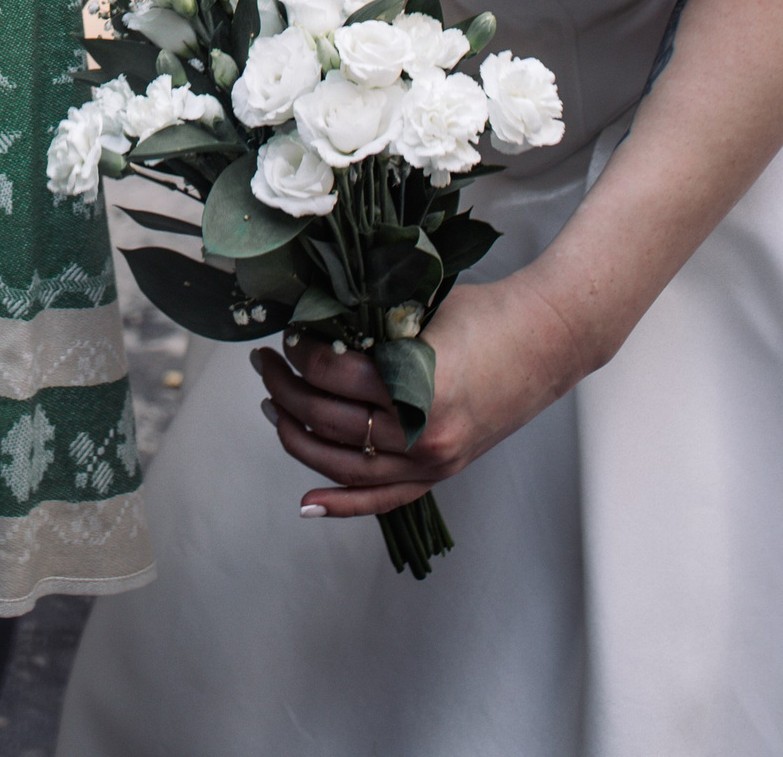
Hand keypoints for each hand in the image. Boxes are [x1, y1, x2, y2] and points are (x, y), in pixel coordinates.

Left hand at [251, 273, 585, 518]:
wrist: (547, 341)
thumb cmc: (486, 312)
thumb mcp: (420, 307)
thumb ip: (370, 325)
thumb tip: (310, 325)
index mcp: (421, 385)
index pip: (336, 377)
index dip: (302, 354)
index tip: (289, 336)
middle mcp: (426, 434)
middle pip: (332, 422)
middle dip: (286, 391)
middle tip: (266, 364)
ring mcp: (434, 461)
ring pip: (345, 465)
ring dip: (298, 436)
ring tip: (273, 405)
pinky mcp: (441, 473)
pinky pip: (382, 500)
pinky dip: (342, 504)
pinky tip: (307, 504)